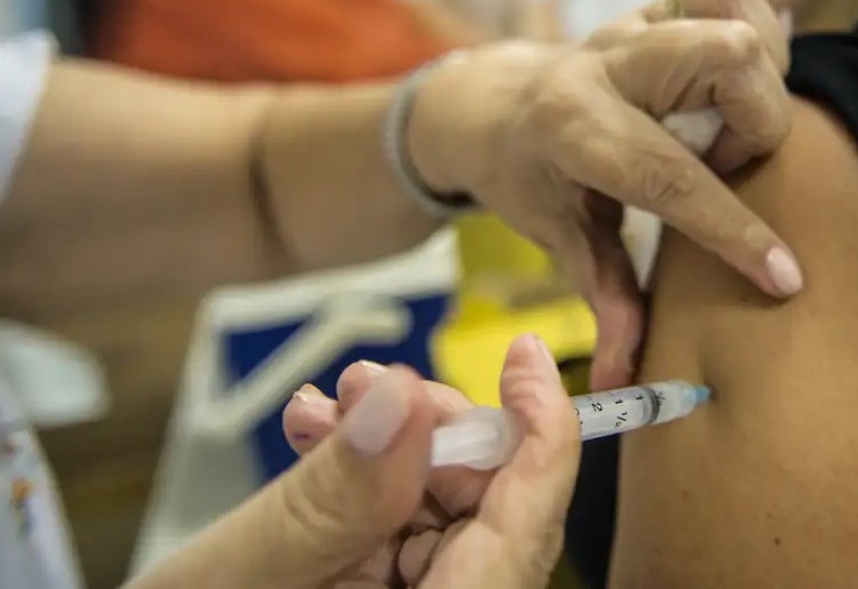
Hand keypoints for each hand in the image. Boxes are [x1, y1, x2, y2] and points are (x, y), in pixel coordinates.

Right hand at [281, 335, 577, 587]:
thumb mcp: (249, 574)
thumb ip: (333, 494)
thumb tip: (402, 400)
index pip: (526, 531)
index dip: (540, 435)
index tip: (525, 359)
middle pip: (487, 507)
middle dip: (432, 428)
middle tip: (371, 385)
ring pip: (441, 507)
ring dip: (387, 442)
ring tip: (326, 410)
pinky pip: (398, 526)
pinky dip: (363, 476)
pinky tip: (320, 438)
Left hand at [407, 0, 798, 389]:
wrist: (495, 104)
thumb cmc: (528, 177)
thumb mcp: (556, 236)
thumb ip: (604, 297)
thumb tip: (630, 381)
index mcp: (574, 128)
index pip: (665, 175)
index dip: (731, 229)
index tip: (784, 276)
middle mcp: (609, 62)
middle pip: (724, 55)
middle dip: (757, 120)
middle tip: (730, 162)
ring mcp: (636, 21)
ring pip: (731, 2)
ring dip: (760, 64)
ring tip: (733, 116)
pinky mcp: (659, 0)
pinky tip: (751, 54)